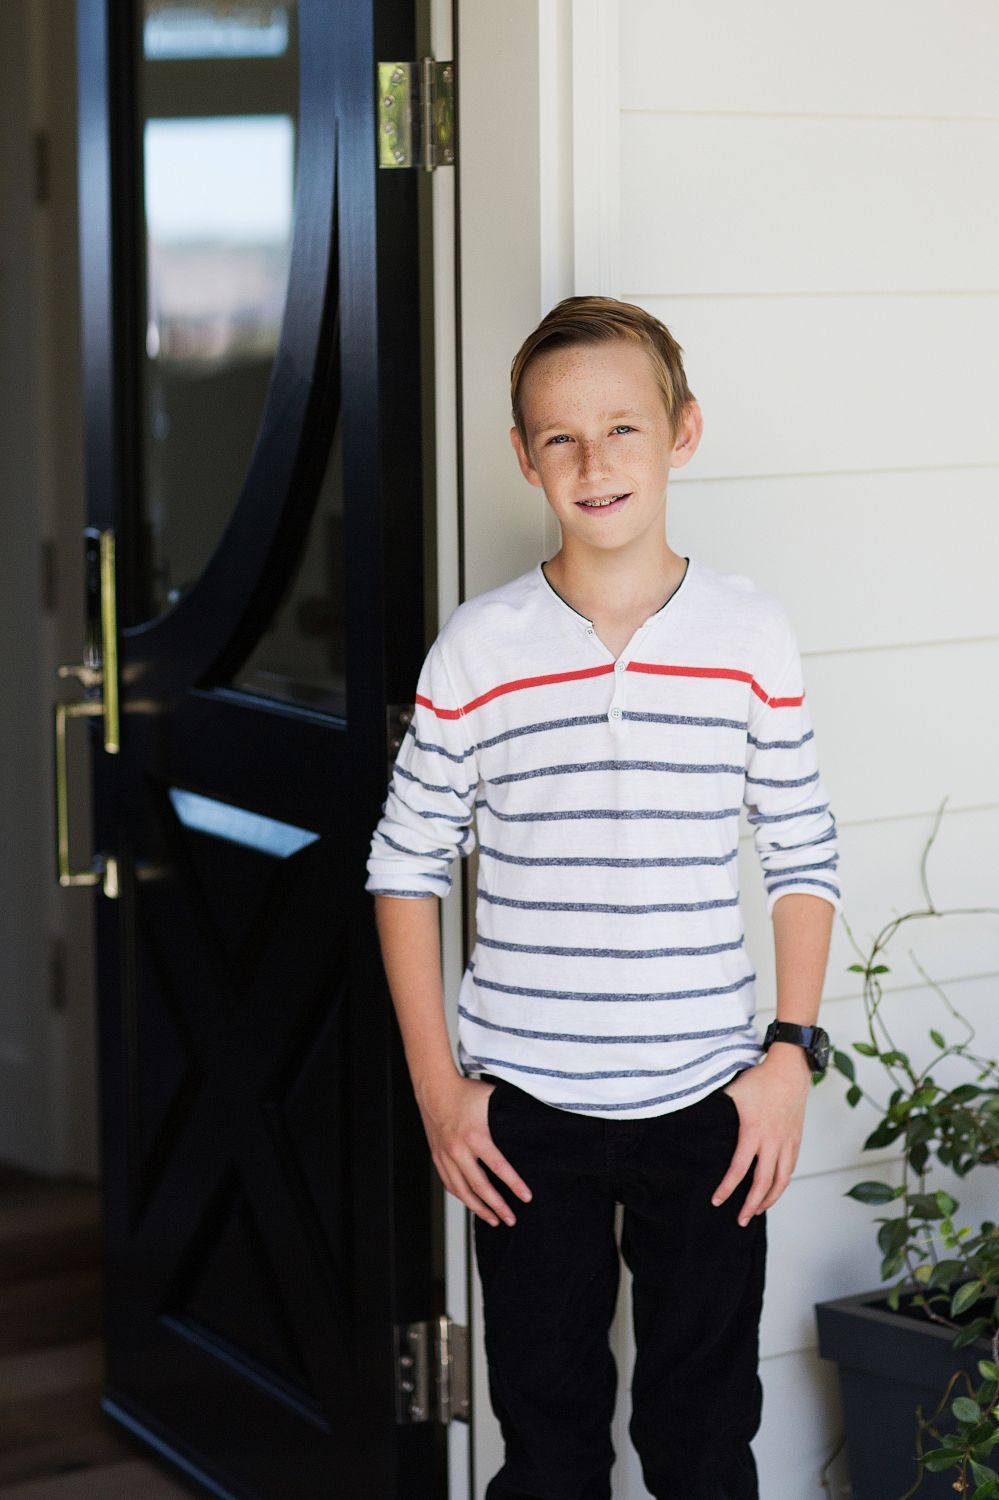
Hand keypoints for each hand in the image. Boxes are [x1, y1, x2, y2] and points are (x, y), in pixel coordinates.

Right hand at [416, 1075, 532, 1227]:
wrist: (435, 1088)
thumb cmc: (466, 1092)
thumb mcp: (492, 1098)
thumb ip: (512, 1111)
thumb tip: (536, 1121)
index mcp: (476, 1136)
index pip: (499, 1167)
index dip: (514, 1185)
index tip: (526, 1198)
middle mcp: (459, 1149)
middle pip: (480, 1186)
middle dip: (497, 1206)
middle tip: (511, 1219)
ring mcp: (446, 1155)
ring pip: (462, 1191)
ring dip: (479, 1208)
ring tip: (493, 1220)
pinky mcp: (437, 1157)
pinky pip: (450, 1184)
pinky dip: (462, 1197)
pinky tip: (472, 1204)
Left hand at [711, 1045, 811, 1226]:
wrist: (789, 1071)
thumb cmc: (759, 1080)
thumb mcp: (732, 1092)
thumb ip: (715, 1109)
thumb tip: (691, 1119)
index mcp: (753, 1131)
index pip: (739, 1169)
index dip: (727, 1188)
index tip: (717, 1201)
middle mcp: (772, 1141)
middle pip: (763, 1183)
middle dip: (750, 1205)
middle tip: (740, 1220)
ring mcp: (787, 1143)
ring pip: (781, 1181)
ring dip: (769, 1200)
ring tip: (756, 1212)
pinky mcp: (796, 1141)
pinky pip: (790, 1170)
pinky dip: (781, 1185)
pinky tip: (773, 1192)